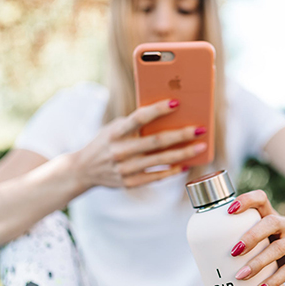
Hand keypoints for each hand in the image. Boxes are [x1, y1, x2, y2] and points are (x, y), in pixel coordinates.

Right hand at [71, 99, 206, 189]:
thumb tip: (168, 117)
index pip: (139, 118)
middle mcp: (120, 151)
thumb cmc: (106, 142)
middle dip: (181, 135)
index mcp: (115, 132)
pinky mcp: (129, 183)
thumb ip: (135, 124)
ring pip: (160, 161)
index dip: (158, 110)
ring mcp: (125, 169)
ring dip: (184, 154)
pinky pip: (156, 176)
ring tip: (201, 147)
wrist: (83, 170)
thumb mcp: (114, 128)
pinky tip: (186, 164)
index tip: (177, 102)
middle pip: (156, 141)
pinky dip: (172, 171)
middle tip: (200, 129)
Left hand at [228, 190, 284, 285]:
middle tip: (234, 252)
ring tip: (241, 276)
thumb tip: (207, 256)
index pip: (261, 198)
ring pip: (278, 248)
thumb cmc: (274, 247)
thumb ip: (242, 239)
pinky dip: (273, 281)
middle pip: (271, 222)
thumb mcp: (262, 238)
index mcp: (271, 215)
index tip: (229, 211)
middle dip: (251, 236)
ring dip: (257, 263)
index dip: (246, 200)